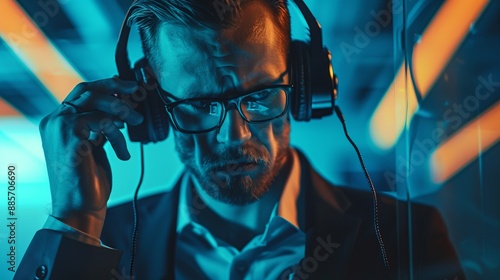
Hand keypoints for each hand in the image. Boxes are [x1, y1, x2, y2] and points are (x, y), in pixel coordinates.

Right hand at [39, 77, 142, 237]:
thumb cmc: (88, 181)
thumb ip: (100, 128)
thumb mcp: (96, 147)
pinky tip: (122, 153)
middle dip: (114, 86)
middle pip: (86, 89)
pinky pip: (101, 122)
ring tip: (137, 120)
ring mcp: (59, 127)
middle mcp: (54, 121)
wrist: (79, 207)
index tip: (127, 88)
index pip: (82, 93)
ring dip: (121, 109)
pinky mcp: (69, 136)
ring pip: (94, 100)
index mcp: (58, 122)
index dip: (106, 86)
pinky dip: (117, 134)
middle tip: (135, 91)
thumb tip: (119, 112)